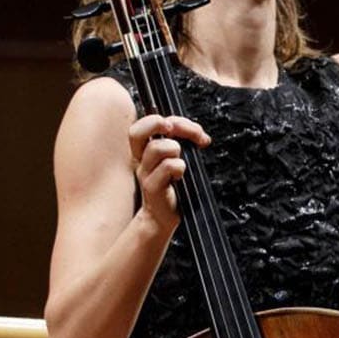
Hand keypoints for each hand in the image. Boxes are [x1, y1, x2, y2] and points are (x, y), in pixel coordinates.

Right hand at [127, 114, 209, 228]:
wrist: (162, 218)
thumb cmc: (172, 189)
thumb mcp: (176, 161)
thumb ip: (183, 146)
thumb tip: (201, 136)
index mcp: (145, 151)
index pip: (145, 124)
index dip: (169, 120)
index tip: (194, 130)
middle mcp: (141, 160)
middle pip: (137, 131)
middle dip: (158, 123)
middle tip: (174, 130)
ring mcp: (145, 173)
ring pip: (156, 147)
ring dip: (175, 148)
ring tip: (181, 162)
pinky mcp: (152, 187)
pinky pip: (168, 167)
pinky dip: (179, 167)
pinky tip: (180, 176)